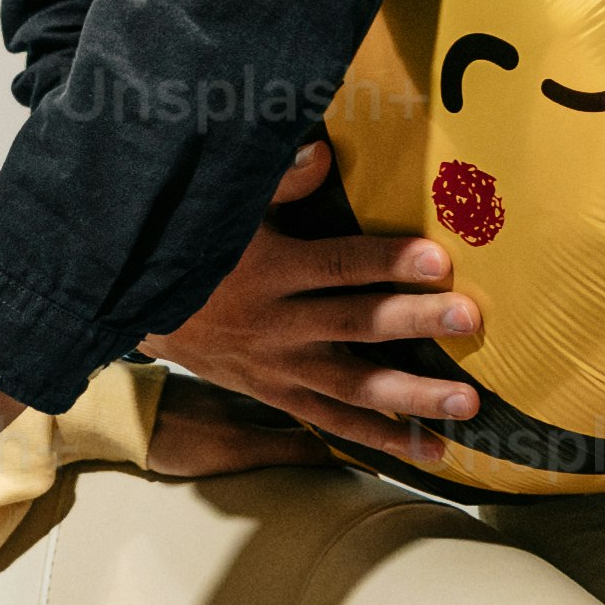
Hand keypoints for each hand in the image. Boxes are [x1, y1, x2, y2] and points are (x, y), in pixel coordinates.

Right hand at [142, 138, 483, 463]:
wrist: (136, 307)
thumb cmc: (193, 249)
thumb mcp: (227, 211)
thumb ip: (277, 184)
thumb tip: (323, 154)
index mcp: (270, 271)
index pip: (336, 267)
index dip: (385, 262)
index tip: (436, 259)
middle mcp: (279, 325)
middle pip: (355, 326)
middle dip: (414, 323)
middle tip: (468, 320)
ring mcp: (280, 368)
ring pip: (353, 387)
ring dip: (411, 397)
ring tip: (466, 405)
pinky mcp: (278, 396)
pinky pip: (333, 423)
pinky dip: (380, 439)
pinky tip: (430, 450)